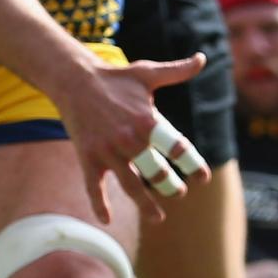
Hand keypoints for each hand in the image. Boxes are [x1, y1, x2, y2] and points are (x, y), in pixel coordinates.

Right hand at [50, 52, 211, 222]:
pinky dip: (99, 204)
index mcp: (147, 121)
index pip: (177, 148)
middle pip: (156, 172)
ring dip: (145, 204)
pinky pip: (93, 186)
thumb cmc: (116, 78)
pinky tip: (106, 220)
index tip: (204, 178)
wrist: (73, 79)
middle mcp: (128, 140)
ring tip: (158, 218)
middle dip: (170, 186)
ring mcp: (106, 151)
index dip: (193, 164)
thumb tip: (202, 58)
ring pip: (130, 185)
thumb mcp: (148, 73)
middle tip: (179, 192)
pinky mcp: (87, 157)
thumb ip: (177, 71)